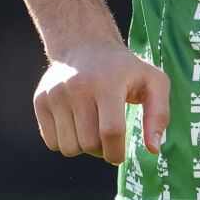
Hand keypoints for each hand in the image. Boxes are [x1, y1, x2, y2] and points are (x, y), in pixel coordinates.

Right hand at [33, 39, 170, 164]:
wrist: (84, 45)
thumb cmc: (124, 69)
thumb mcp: (154, 82)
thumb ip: (159, 114)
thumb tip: (153, 149)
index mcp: (107, 84)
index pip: (111, 132)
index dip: (117, 152)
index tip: (120, 154)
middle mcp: (77, 87)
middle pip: (89, 143)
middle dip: (102, 150)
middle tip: (108, 136)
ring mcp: (55, 94)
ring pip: (68, 148)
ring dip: (83, 147)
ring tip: (92, 128)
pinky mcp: (40, 100)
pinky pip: (51, 142)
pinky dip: (65, 142)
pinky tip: (76, 124)